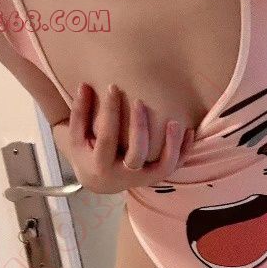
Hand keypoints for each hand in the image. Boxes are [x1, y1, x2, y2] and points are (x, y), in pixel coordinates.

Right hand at [55, 82, 193, 193]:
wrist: (99, 182)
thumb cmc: (87, 153)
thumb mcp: (77, 136)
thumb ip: (80, 112)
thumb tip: (84, 85)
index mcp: (101, 166)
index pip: (108, 138)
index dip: (110, 112)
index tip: (113, 87)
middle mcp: (124, 176)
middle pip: (137, 154)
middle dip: (139, 127)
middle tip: (139, 101)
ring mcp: (143, 179)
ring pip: (163, 167)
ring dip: (172, 146)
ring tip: (175, 122)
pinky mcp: (156, 177)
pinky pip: (175, 166)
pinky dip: (184, 151)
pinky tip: (189, 131)